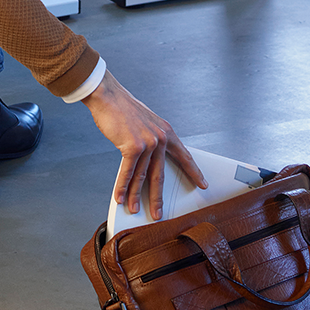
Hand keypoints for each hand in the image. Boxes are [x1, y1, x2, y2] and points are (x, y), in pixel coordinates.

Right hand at [81, 71, 206, 217]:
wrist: (108, 96)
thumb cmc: (122, 108)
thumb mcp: (144, 122)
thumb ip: (149, 139)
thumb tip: (145, 158)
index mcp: (166, 132)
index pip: (184, 156)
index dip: (194, 172)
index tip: (202, 184)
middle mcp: (160, 138)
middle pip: (160, 175)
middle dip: (158, 197)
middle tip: (158, 213)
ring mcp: (147, 143)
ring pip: (142, 176)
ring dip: (136, 196)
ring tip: (134, 208)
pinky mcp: (132, 146)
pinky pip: (127, 172)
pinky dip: (122, 187)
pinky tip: (120, 197)